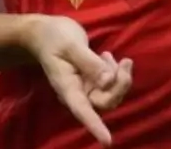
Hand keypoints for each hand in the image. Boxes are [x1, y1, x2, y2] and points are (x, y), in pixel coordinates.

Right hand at [23, 15, 133, 145]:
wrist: (44, 33)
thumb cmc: (53, 37)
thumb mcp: (71, 45)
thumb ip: (90, 63)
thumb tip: (109, 81)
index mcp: (67, 87)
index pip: (83, 111)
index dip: (95, 126)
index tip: (108, 141)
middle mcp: (78, 92)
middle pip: (106, 101)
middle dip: (121, 85)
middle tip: (125, 61)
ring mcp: (86, 88)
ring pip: (111, 94)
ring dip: (120, 77)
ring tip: (110, 56)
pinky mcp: (92, 81)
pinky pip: (111, 85)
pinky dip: (116, 71)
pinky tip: (107, 57)